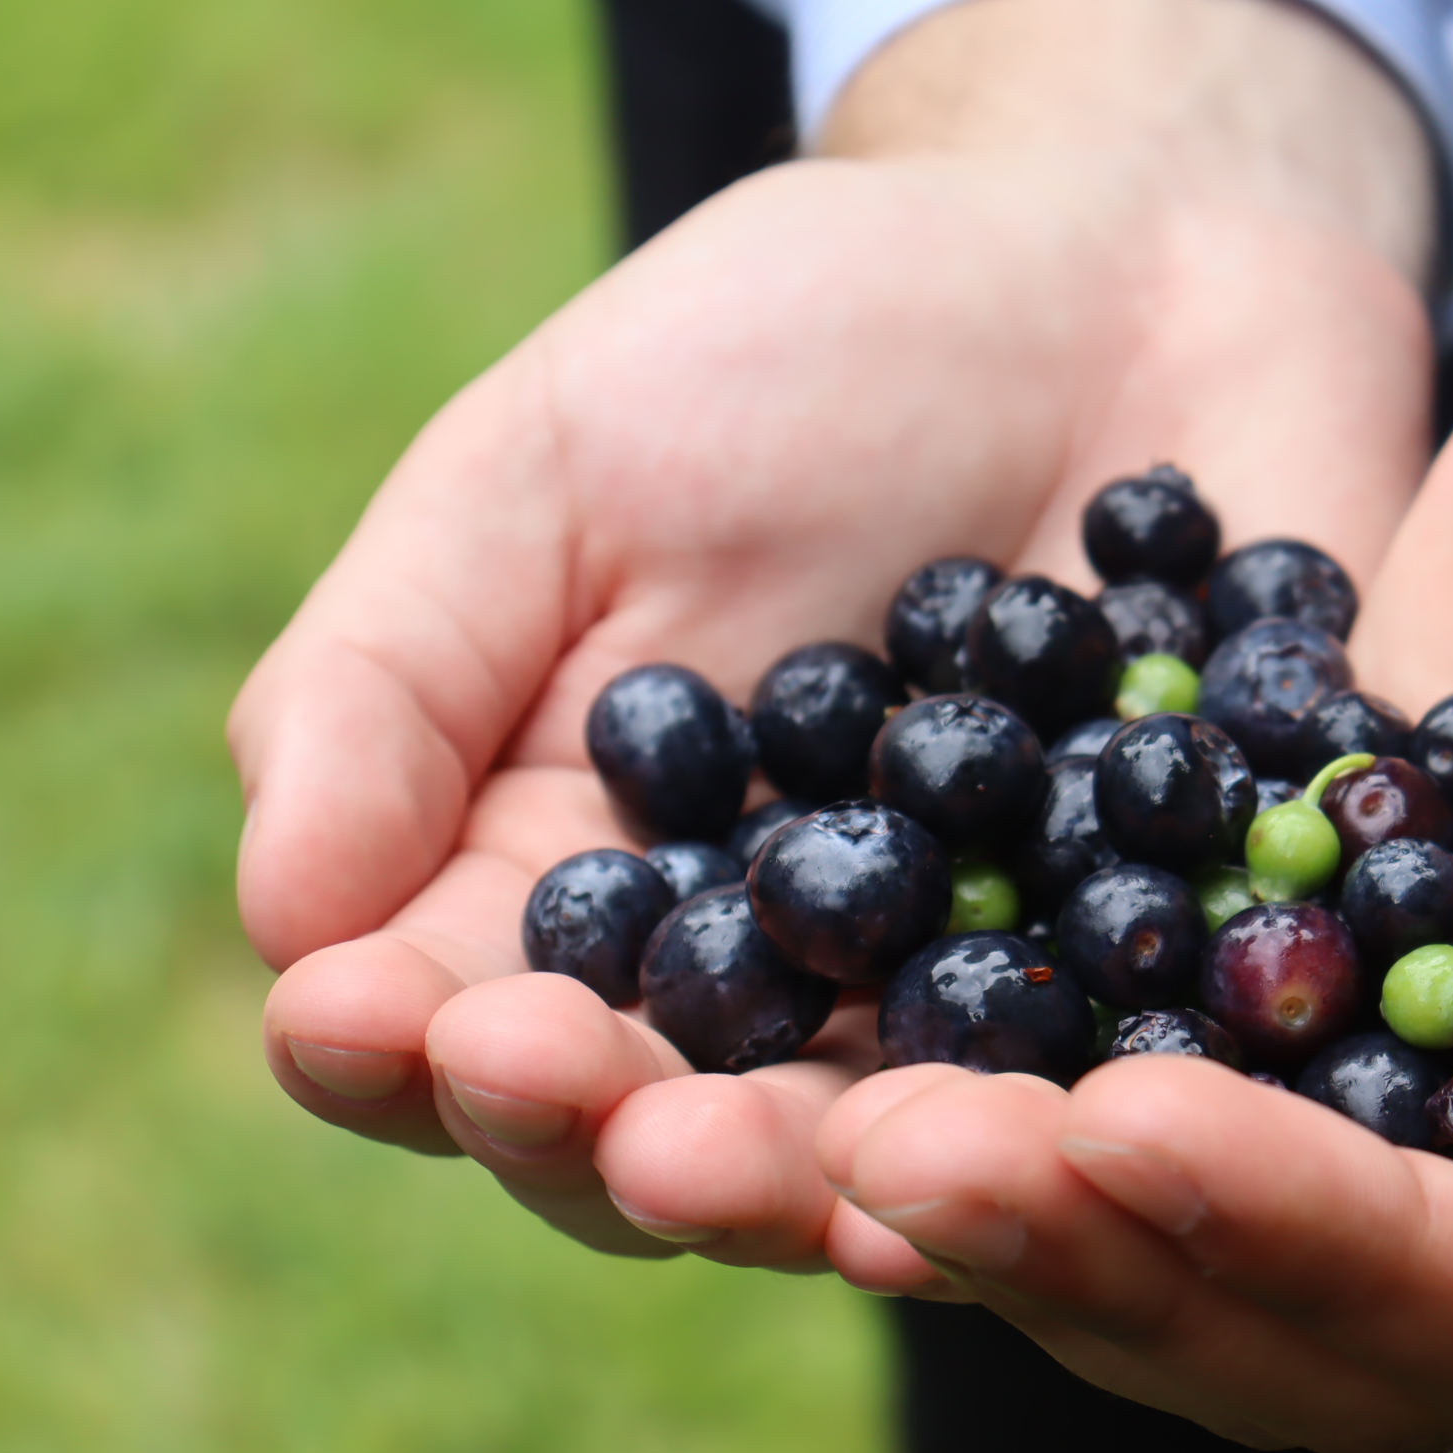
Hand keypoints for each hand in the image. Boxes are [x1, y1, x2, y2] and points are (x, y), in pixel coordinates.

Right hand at [228, 0, 1438, 1260]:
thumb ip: (398, 680)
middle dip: (642, 1147)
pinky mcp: (1165, 968)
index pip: (465, 1019)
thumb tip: (287, 920)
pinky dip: (1104, 1118)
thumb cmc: (792, 347)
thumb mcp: (551, 467)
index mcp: (583, 883)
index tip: (389, 1023)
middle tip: (628, 1131)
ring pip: (899, 1150)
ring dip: (853, 1185)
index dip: (418, 1045)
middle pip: (681, 1133)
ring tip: (824, 1185)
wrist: (1116, 267)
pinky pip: (1135, 1074)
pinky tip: (1084, 1135)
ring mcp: (972, 990)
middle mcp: (768, 982)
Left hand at [816, 353, 1452, 1452]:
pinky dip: (1008, 1037)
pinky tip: (849, 1018)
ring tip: (822, 1121)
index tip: (1138, 1127)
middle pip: (1311, 1304)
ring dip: (1011, 1177)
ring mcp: (1406, 1066)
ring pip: (1188, 1196)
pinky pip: (1137, 1020)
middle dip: (1103, 1242)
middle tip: (892, 1154)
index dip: (1324, 1246)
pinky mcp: (1297, 933)